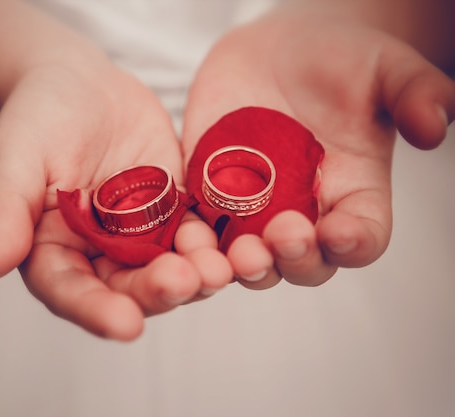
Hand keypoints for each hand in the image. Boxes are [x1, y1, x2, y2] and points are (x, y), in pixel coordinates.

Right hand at [0, 57, 231, 340]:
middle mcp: (99, 255)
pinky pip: (199, 234)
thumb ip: (4, 210)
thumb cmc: (38, 117)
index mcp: (53, 252)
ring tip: (218, 270)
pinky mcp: (175, 213)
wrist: (82, 85)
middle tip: (181, 283)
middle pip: (129, 287)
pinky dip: (216, 242)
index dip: (97, 312)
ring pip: (170, 268)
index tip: (125, 326)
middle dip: (156, 291)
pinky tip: (237, 243)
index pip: (72, 292)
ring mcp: (141, 236)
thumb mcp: (15, 157)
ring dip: (196, 275)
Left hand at [182, 11, 454, 288]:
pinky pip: (201, 230)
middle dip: (292, 259)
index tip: (339, 232)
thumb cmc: (340, 62)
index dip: (352, 243)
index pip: (360, 237)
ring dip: (241, 264)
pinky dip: (194, 240)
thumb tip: (436, 125)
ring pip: (248, 258)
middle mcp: (305, 213)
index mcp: (353, 195)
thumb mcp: (385, 69)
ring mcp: (254, 209)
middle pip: (302, 261)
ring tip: (234, 254)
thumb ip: (414, 93)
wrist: (278, 52)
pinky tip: (186, 236)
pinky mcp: (210, 196)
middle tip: (278, 239)